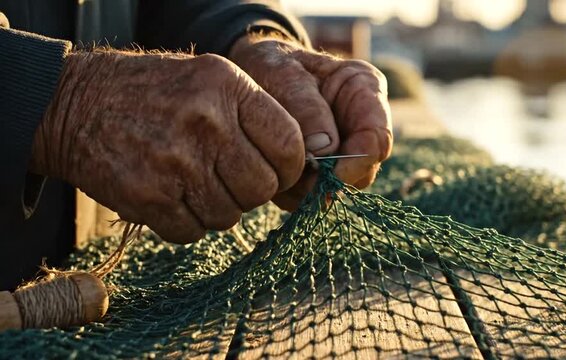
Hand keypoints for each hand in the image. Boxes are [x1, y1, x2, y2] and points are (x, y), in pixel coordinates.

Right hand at [30, 50, 304, 242]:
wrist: (76, 106)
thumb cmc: (155, 94)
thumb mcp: (210, 80)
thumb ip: (256, 115)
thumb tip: (302, 164)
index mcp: (228, 88)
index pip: (290, 144)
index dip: (291, 166)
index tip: (280, 171)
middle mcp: (206, 123)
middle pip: (262, 188)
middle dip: (252, 190)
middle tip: (230, 177)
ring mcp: (177, 163)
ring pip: (230, 215)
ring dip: (218, 207)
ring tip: (195, 181)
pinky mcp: (150, 198)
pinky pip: (194, 232)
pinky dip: (187, 223)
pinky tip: (172, 196)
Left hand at [229, 36, 392, 209]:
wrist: (252, 73)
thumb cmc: (270, 65)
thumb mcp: (283, 74)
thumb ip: (306, 108)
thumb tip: (323, 151)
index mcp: (364, 91)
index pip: (378, 138)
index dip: (356, 161)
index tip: (326, 172)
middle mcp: (360, 125)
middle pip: (362, 171)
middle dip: (328, 179)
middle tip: (293, 172)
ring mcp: (342, 151)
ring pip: (337, 189)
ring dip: (307, 189)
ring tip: (277, 166)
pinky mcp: (321, 171)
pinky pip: (312, 197)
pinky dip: (292, 193)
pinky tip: (273, 171)